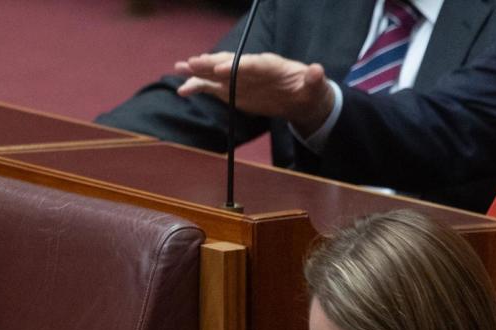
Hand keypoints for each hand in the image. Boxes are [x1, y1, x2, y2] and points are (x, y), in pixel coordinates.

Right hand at [174, 51, 334, 136]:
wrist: (299, 98)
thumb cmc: (309, 90)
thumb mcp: (316, 86)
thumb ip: (314, 79)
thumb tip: (316, 70)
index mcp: (271, 65)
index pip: (252, 64)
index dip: (237, 66)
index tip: (221, 70)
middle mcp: (251, 68)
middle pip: (229, 63)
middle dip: (210, 63)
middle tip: (192, 63)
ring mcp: (239, 79)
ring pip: (215, 73)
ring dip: (197, 72)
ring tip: (178, 69)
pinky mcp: (232, 90)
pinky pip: (211, 88)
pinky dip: (197, 87)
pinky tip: (182, 90)